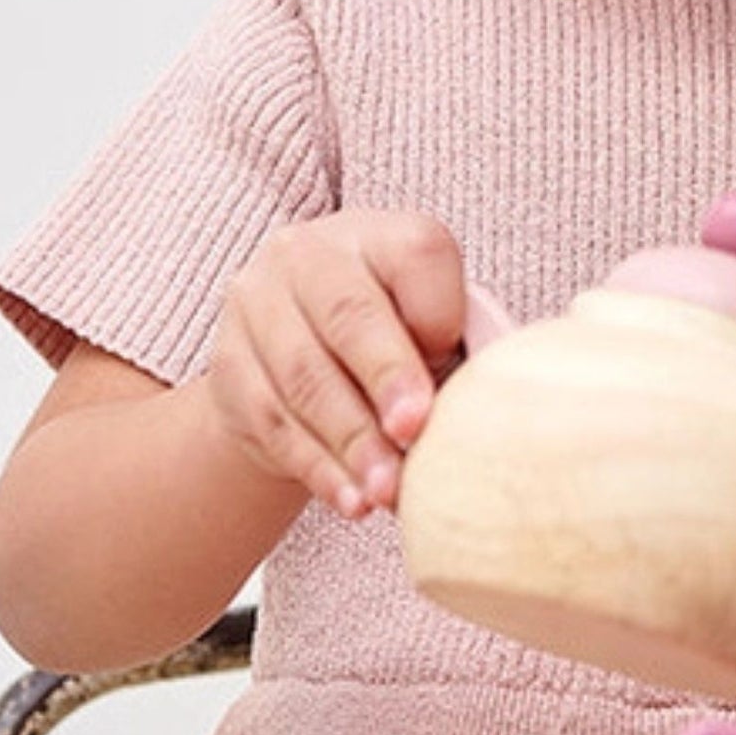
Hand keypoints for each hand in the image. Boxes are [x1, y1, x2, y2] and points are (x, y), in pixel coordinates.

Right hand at [206, 210, 467, 518]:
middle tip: (415, 433)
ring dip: (352, 442)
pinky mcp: (229, 365)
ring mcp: (257, 305)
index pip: (416, 255)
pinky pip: (274, 422)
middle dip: (386, 379)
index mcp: (380, 234)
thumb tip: (507, 401)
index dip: (439, 314)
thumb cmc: (396, 340)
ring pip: (305, 378)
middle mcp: (309, 255)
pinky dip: (318, 468)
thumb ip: (471, 348)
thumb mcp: (437, 327)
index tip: (456, 368)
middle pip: (349, 316)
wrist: (295, 359)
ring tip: (389, 490)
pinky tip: (352, 500)